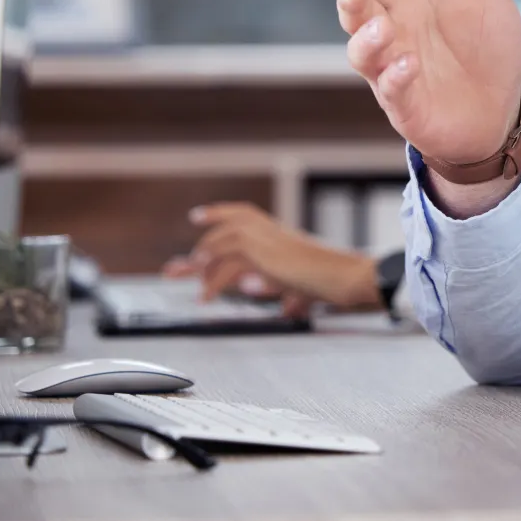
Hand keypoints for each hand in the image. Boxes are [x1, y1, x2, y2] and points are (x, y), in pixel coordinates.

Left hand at [162, 203, 380, 313]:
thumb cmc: (336, 281)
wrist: (347, 276)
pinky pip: (227, 266)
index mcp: (282, 235)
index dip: (220, 213)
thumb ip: (296, 295)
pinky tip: (206, 296)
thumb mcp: (309, 286)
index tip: (198, 216)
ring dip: (203, 263)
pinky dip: (212, 282)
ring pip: (223, 242)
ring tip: (192, 283)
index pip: (245, 214)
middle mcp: (273, 233)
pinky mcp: (265, 256)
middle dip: (198, 248)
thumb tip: (289, 307)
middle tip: (174, 268)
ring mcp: (269, 242)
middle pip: (227, 229)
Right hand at [333, 0, 520, 167]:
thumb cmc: (489, 49)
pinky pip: (392, 91)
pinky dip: (396, 77)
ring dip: (367, 39)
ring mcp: (394, 72)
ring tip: (383, 26)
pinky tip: (409, 63)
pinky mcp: (408, 105)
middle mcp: (392, 36)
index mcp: (405, 5)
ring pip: (363, 54)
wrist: (502, 108)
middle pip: (355, 13)